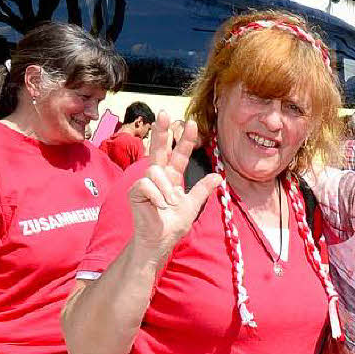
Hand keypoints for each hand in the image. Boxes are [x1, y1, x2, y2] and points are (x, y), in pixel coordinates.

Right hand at [128, 111, 219, 263]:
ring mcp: (146, 182)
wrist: (160, 241)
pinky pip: (148, 184)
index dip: (185, 140)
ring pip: (156, 170)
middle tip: (164, 112)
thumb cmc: (172, 226)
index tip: (192, 125)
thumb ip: (203, 190)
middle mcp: (158, 177)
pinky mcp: (136, 190)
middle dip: (161, 130)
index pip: (178, 155)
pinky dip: (156, 196)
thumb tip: (218, 175)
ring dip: (166, 189)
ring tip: (167, 204)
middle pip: (159, 148)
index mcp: (172, 178)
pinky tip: (158, 207)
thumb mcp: (192, 206)